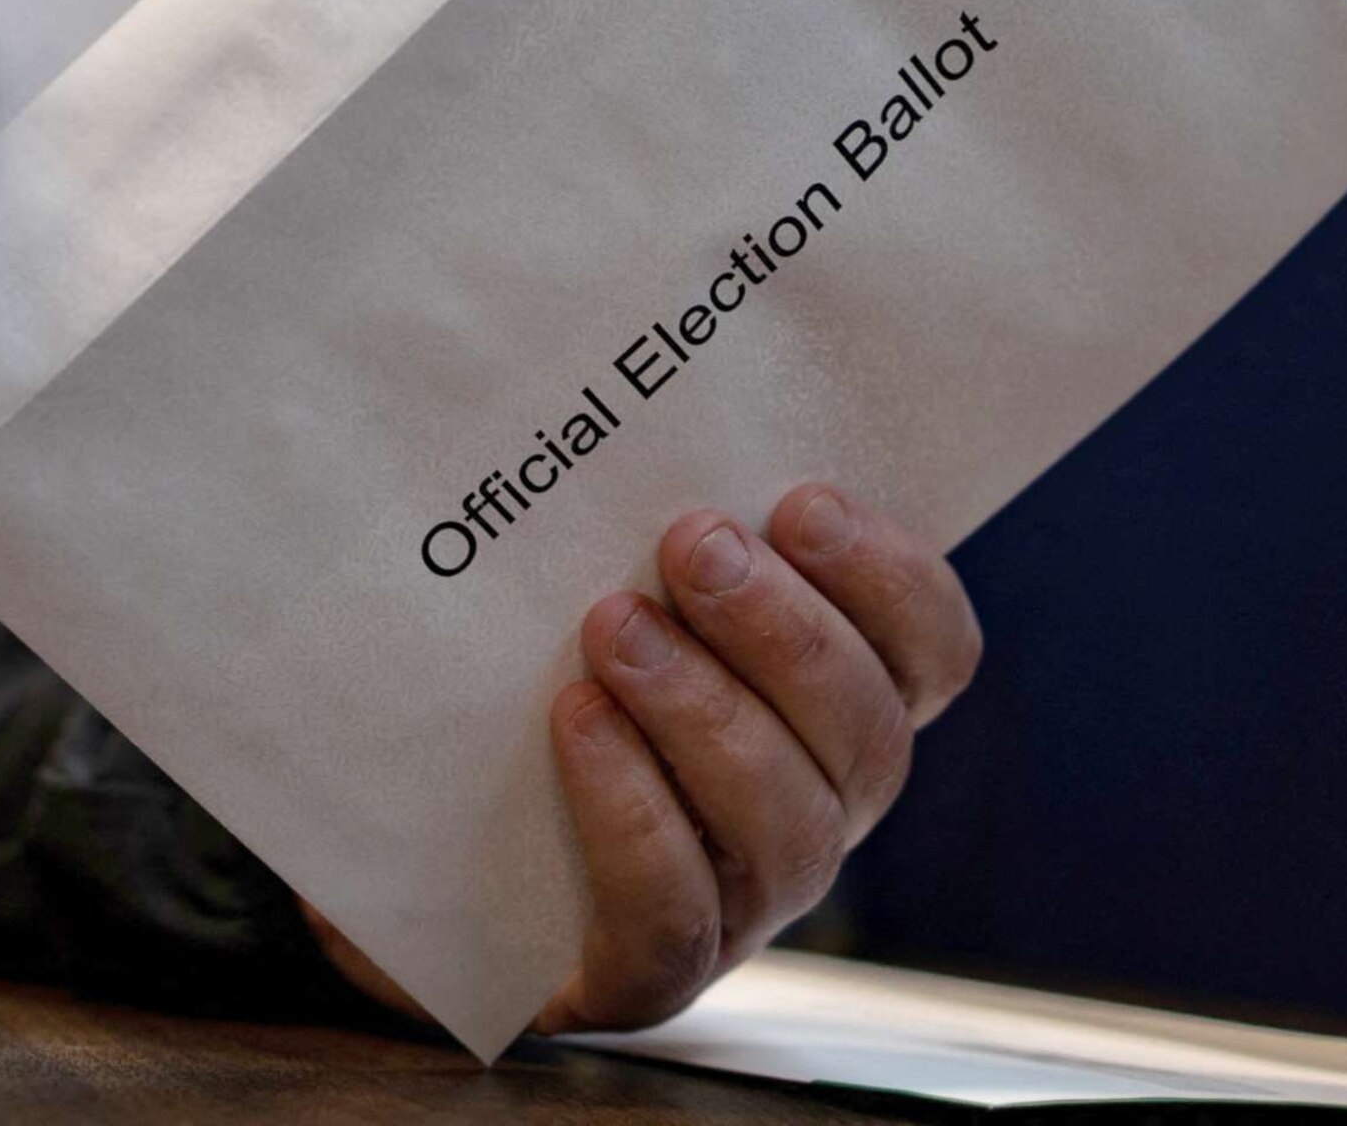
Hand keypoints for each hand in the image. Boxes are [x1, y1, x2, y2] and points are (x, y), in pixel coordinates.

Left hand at [308, 484, 979, 1032]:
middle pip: (865, 730)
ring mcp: (743, 901)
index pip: (931, 651)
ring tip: (612, 626)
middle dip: (783, 628)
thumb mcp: (591, 574)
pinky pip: (675, 911)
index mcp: (832, 707)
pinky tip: (577, 723)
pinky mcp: (652, 973)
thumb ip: (645, 512)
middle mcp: (815, 806)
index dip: (890, 578)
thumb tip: (634, 373)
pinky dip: (632, 809)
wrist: (415, 842)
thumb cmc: (520, 676)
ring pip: (785, 821)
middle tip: (691, 543)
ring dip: (705, 709)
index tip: (801, 500)